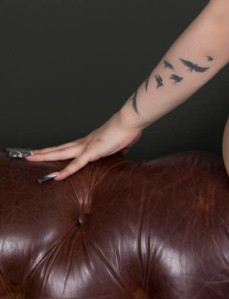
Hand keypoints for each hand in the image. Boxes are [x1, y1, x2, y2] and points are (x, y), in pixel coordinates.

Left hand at [17, 108, 143, 181]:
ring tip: (31, 158)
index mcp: (89, 142)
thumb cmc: (127, 130)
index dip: (56, 150)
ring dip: (46, 156)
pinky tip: (57, 177)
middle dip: (43, 153)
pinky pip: (77, 164)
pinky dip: (67, 171)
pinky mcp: (92, 152)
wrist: (130, 121)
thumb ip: (117, 149)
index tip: (46, 153)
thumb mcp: (120, 144)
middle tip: (28, 155)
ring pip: (61, 153)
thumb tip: (120, 153)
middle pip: (59, 149)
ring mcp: (86, 147)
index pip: (68, 147)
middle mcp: (84, 143)